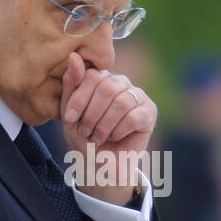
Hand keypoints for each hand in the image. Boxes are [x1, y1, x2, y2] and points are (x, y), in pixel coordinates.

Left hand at [59, 52, 156, 204]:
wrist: (99, 165)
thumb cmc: (83, 138)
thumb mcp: (70, 113)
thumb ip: (71, 85)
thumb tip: (74, 55)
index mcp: (101, 78)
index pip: (92, 76)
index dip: (80, 99)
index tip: (71, 119)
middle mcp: (120, 83)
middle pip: (107, 87)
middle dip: (92, 114)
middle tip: (87, 132)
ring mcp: (137, 95)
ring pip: (121, 102)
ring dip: (105, 125)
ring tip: (99, 137)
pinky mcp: (150, 111)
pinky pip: (134, 116)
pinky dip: (119, 131)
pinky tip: (116, 138)